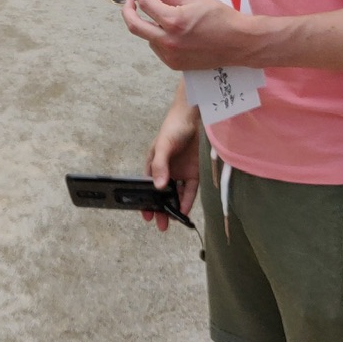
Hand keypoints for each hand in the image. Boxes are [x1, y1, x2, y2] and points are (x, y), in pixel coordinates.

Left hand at [122, 0, 262, 69]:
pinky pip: (158, 48)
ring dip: (149, 25)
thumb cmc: (220, 17)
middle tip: (131, 2)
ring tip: (162, 17)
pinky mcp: (175, 65)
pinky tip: (171, 32)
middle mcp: (169, 41)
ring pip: (147, 37)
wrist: (238, 43)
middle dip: (128, 11)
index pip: (146, 4)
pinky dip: (159, 38)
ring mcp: (171, 56)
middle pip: (135, 26)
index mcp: (174, 21)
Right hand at [143, 99, 199, 232]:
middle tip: (160, 225)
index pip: (148, 186)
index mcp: (154, 164)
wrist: (196, 116)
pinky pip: (190, 190)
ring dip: (174, 208)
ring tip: (172, 222)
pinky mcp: (194, 172)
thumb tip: (158, 187)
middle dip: (160, 209)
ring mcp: (181, 172)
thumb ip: (160, 165)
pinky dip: (187, 201)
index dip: (146, 200)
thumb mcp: (163, 145)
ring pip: (176, 194)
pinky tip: (184, 211)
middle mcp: (167, 170)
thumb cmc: (174, 127)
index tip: (146, 215)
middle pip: (162, 194)